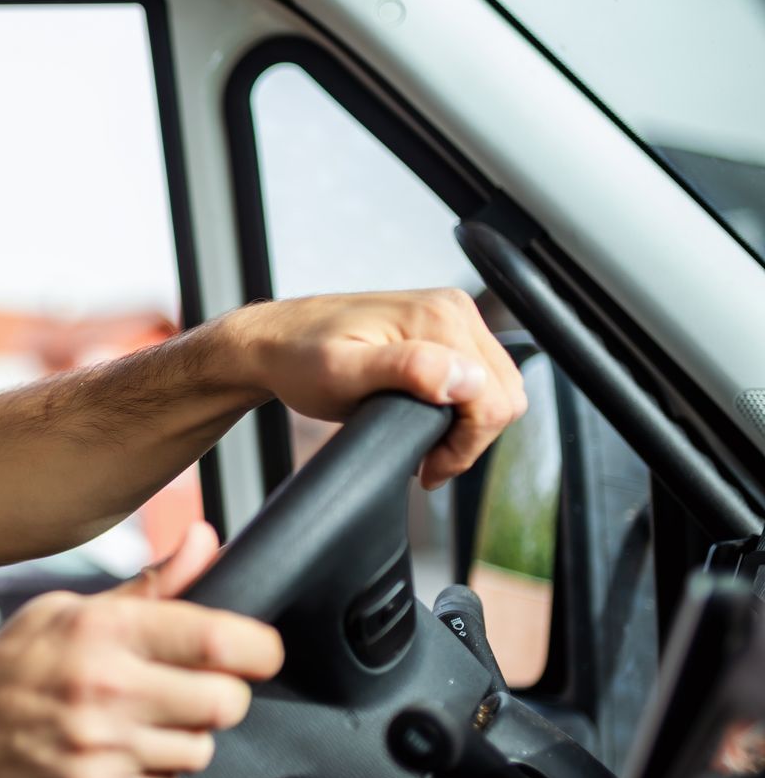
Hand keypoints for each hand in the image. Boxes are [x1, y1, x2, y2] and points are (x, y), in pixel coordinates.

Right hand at [0, 523, 283, 777]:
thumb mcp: (72, 607)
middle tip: (197, 685)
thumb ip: (151, 586)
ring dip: (188, 735)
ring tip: (150, 717)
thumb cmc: (13, 662)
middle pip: (226, 702)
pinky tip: (124, 748)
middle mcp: (106, 687)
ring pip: (201, 750)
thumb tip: (205, 542)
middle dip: (223, 695)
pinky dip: (156, 771)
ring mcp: (101, 744)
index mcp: (105, 630)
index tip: (257, 650)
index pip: (218, 641)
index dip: (258, 648)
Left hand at [226, 289, 528, 488]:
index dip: (466, 445)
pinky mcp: (441, 330)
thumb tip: (463, 378)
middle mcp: (452, 309)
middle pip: (503, 394)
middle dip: (470, 438)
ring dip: (467, 426)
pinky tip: (428, 422)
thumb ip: (406, 370)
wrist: (273, 343)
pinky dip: (462, 409)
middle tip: (427, 463)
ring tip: (425, 446)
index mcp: (439, 317)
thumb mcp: (343, 372)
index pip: (494, 398)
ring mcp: (448, 317)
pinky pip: (477, 378)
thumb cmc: (298, 359)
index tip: (429, 468)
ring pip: (495, 389)